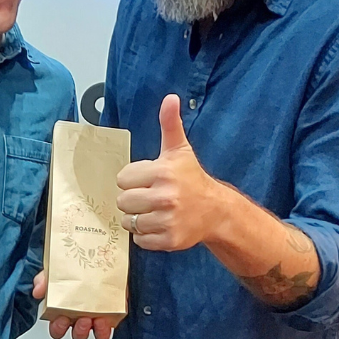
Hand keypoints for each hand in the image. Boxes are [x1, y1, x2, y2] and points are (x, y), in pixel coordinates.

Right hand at [31, 270, 115, 338]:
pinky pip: (110, 326)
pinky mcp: (112, 312)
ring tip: (95, 319)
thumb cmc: (74, 265)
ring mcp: (97, 316)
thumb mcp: (55, 269)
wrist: (96, 254)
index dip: (58, 328)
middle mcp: (80, 316)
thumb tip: (38, 291)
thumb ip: (44, 279)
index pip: (57, 328)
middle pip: (77, 334)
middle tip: (82, 319)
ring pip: (95, 334)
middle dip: (79, 331)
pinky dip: (107, 327)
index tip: (62, 318)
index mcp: (63, 310)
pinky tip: (106, 318)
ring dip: (96, 331)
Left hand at [116, 95, 224, 251]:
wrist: (216, 210)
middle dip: (134, 200)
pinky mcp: (169, 240)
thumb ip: (170, 124)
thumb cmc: (191, 178)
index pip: (122, 179)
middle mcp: (165, 197)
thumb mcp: (179, 150)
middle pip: (123, 202)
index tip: (149, 181)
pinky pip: (140, 240)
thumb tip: (170, 98)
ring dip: (138, 218)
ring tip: (154, 212)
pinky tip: (160, 224)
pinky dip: (146, 235)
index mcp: (163, 173)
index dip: (133, 180)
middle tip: (150, 197)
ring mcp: (168, 220)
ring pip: (129, 222)